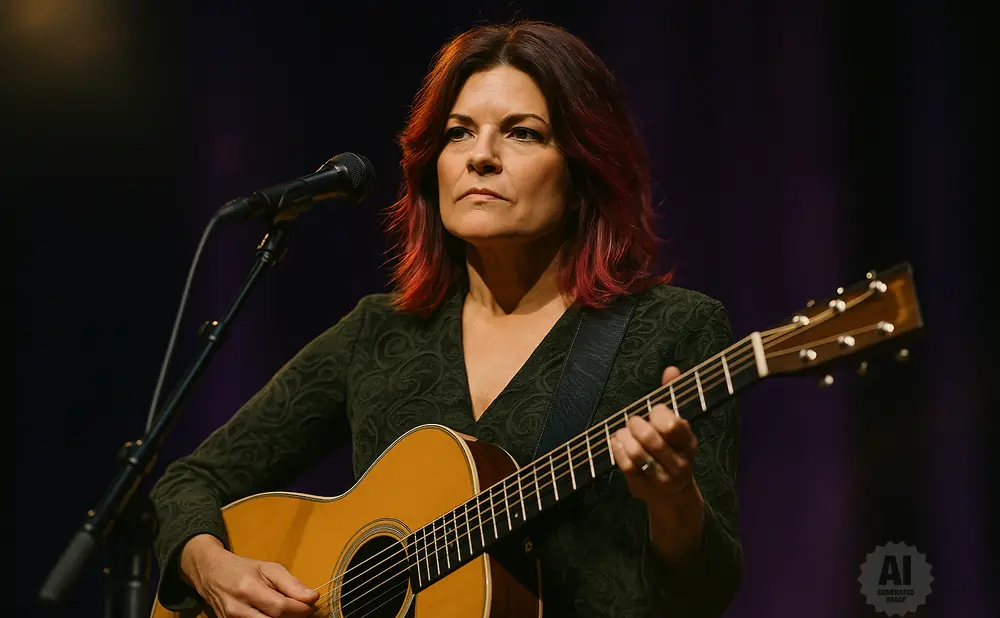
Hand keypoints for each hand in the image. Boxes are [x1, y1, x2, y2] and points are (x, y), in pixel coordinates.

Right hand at [180, 534, 318, 617]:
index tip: (311, 605)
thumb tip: (313, 597)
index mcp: (248, 589)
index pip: (280, 607)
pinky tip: (274, 616)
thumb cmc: (244, 569)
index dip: (300, 609)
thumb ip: (292, 584)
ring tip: (288, 613)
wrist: (211, 574)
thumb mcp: (269, 568)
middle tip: (301, 611)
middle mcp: (237, 609)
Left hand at [610, 366, 698, 508]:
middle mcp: (679, 463)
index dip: (658, 414)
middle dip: (636, 424)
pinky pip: (626, 466)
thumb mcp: (675, 425)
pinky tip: (616, 441)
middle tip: (632, 420)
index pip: (673, 426)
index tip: (653, 411)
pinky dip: (617, 449)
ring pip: (638, 453)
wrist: (672, 493)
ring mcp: (661, 478)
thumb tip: (671, 369)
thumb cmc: (671, 448)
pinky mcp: (643, 487)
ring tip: (623, 431)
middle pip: (652, 439)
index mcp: (689, 444)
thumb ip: (672, 396)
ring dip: (625, 437)